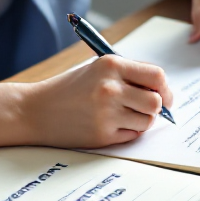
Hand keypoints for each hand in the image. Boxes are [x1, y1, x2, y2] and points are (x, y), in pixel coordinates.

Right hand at [18, 56, 173, 148]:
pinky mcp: (102, 134)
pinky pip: (132, 135)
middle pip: (156, 102)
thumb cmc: (69, 89)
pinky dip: (127, 132)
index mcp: (111, 65)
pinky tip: (110, 125)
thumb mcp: (97, 70)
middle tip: (147, 109)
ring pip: (147, 121)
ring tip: (124, 116)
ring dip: (142, 121)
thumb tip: (162, 90)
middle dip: (156, 107)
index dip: (164, 88)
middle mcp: (111, 88)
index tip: (164, 95)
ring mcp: (107, 113)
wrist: (35, 110)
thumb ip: (128, 75)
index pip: (156, 75)